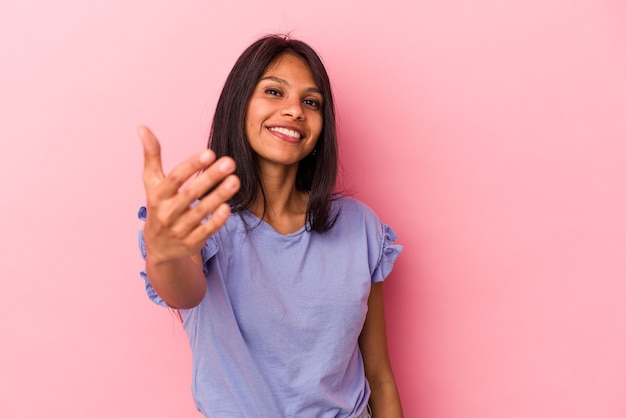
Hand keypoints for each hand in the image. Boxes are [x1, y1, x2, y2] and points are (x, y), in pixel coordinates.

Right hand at [139, 126, 239, 264]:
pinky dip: (216, 221)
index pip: (175, 178)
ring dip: (218, 196)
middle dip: (210, 177)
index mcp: (157, 195)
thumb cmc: (159, 206)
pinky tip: (228, 207)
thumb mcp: (152, 183)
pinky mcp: (191, 243)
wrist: (159, 248)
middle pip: (190, 193)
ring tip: (235, 180)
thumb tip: (142, 127)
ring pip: (200, 212)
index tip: (209, 152)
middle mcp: (166, 213)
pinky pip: (205, 231)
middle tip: (229, 162)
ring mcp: (179, 229)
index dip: (191, 165)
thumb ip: (151, 156)